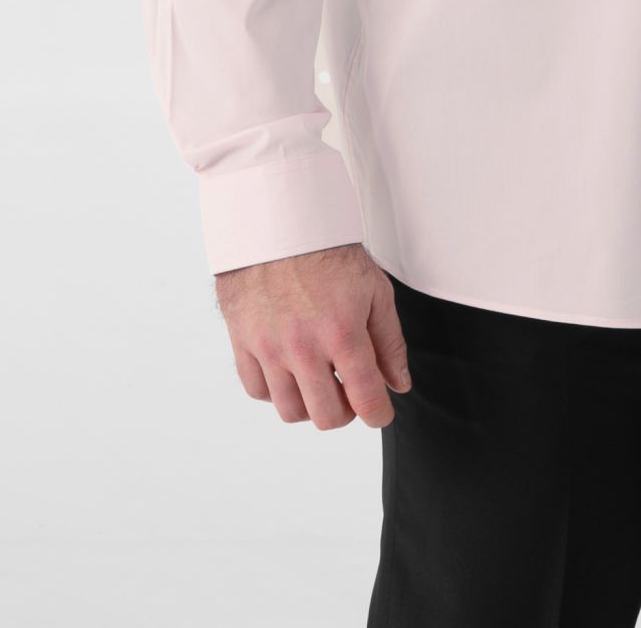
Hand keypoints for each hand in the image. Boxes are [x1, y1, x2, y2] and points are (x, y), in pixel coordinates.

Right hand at [214, 241, 411, 429]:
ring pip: (290, 411)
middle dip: (346, 412)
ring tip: (320, 380)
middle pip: (326, 416)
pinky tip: (290, 370)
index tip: (379, 412)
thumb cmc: (329, 253)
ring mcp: (269, 347)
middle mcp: (303, 346)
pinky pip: (257, 391)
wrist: (280, 223)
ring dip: (310, 404)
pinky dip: (275, 390)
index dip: (378, 414)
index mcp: (342, 332)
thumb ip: (389, 342)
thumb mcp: (375, 290)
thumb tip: (398, 384)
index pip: (365, 398)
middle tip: (350, 391)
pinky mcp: (242, 342)